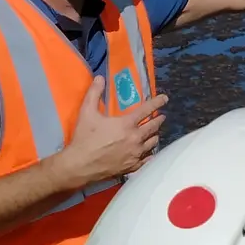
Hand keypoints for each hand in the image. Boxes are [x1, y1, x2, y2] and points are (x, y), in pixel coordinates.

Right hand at [55, 75, 167, 189]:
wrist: (79, 165)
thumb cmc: (84, 138)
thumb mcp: (87, 112)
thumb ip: (94, 93)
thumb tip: (100, 78)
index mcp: (127, 124)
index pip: (147, 110)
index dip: (157, 102)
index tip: (165, 98)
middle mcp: (135, 138)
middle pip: (153, 127)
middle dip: (158, 120)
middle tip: (161, 117)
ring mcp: (135, 154)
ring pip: (152, 143)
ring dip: (154, 136)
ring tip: (154, 133)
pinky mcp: (132, 167)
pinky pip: (147, 160)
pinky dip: (150, 154)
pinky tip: (150, 153)